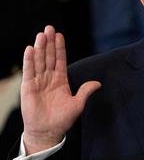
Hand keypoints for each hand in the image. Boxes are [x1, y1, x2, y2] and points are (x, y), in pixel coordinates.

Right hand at [21, 26, 100, 154]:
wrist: (48, 132)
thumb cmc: (62, 119)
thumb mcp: (77, 104)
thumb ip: (85, 91)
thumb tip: (98, 83)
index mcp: (60, 80)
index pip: (60, 60)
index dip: (59, 48)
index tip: (59, 35)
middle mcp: (48, 78)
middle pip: (48, 57)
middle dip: (49, 43)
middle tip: (49, 28)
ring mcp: (37, 82)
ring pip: (39, 61)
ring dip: (39, 48)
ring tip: (41, 34)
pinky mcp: (28, 88)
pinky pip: (29, 72)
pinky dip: (29, 60)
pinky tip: (30, 49)